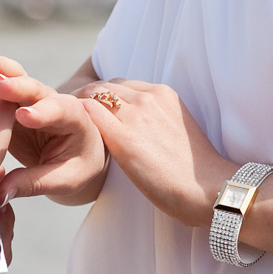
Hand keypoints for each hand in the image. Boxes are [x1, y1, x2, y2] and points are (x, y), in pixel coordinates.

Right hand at [0, 47, 107, 204]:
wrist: (77, 153)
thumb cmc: (76, 167)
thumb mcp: (64, 180)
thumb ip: (33, 184)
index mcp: (73, 118)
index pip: (58, 111)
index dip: (41, 112)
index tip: (23, 116)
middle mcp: (51, 100)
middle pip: (33, 87)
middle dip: (14, 83)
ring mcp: (29, 98)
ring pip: (12, 77)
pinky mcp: (10, 101)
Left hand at [67, 77, 236, 228]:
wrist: (208, 188)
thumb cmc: (194, 172)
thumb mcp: (176, 131)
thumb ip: (155, 121)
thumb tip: (136, 131)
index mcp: (164, 94)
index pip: (122, 85)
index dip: (102, 96)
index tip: (89, 110)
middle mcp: (149, 97)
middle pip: (105, 87)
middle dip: (85, 97)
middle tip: (68, 113)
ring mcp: (137, 114)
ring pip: (93, 94)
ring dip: (75, 104)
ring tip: (63, 120)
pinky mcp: (124, 137)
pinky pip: (89, 112)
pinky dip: (74, 115)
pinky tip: (67, 129)